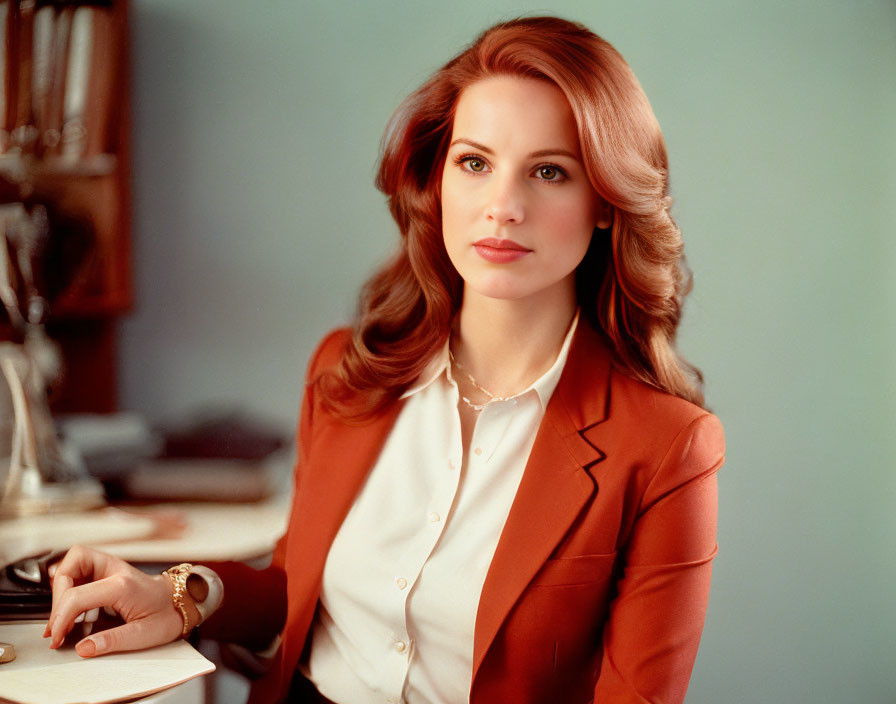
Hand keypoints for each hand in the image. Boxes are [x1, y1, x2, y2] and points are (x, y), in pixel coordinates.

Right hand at [43, 545, 183, 657]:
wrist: (181, 601)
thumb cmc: (167, 615)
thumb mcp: (144, 635)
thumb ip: (112, 641)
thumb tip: (84, 648)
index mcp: (123, 585)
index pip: (78, 595)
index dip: (60, 618)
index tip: (56, 638)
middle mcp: (116, 570)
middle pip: (70, 569)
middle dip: (56, 599)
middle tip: (57, 627)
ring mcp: (111, 567)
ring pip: (73, 560)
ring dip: (60, 586)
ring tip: (61, 616)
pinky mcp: (108, 570)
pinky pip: (80, 567)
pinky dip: (68, 582)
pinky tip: (69, 604)